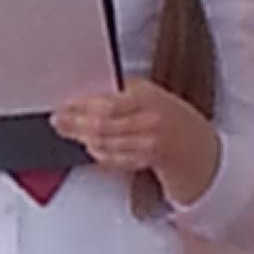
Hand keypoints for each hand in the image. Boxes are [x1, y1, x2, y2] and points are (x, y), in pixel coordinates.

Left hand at [51, 80, 219, 204]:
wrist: (195, 144)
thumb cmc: (167, 114)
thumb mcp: (148, 92)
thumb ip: (119, 91)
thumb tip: (84, 93)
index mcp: (147, 98)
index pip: (107, 104)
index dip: (81, 106)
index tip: (64, 106)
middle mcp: (148, 121)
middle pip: (102, 126)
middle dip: (75, 124)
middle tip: (59, 122)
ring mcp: (147, 144)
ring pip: (105, 144)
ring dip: (84, 139)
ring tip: (71, 133)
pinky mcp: (143, 162)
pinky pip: (113, 159)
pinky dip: (97, 154)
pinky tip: (89, 147)